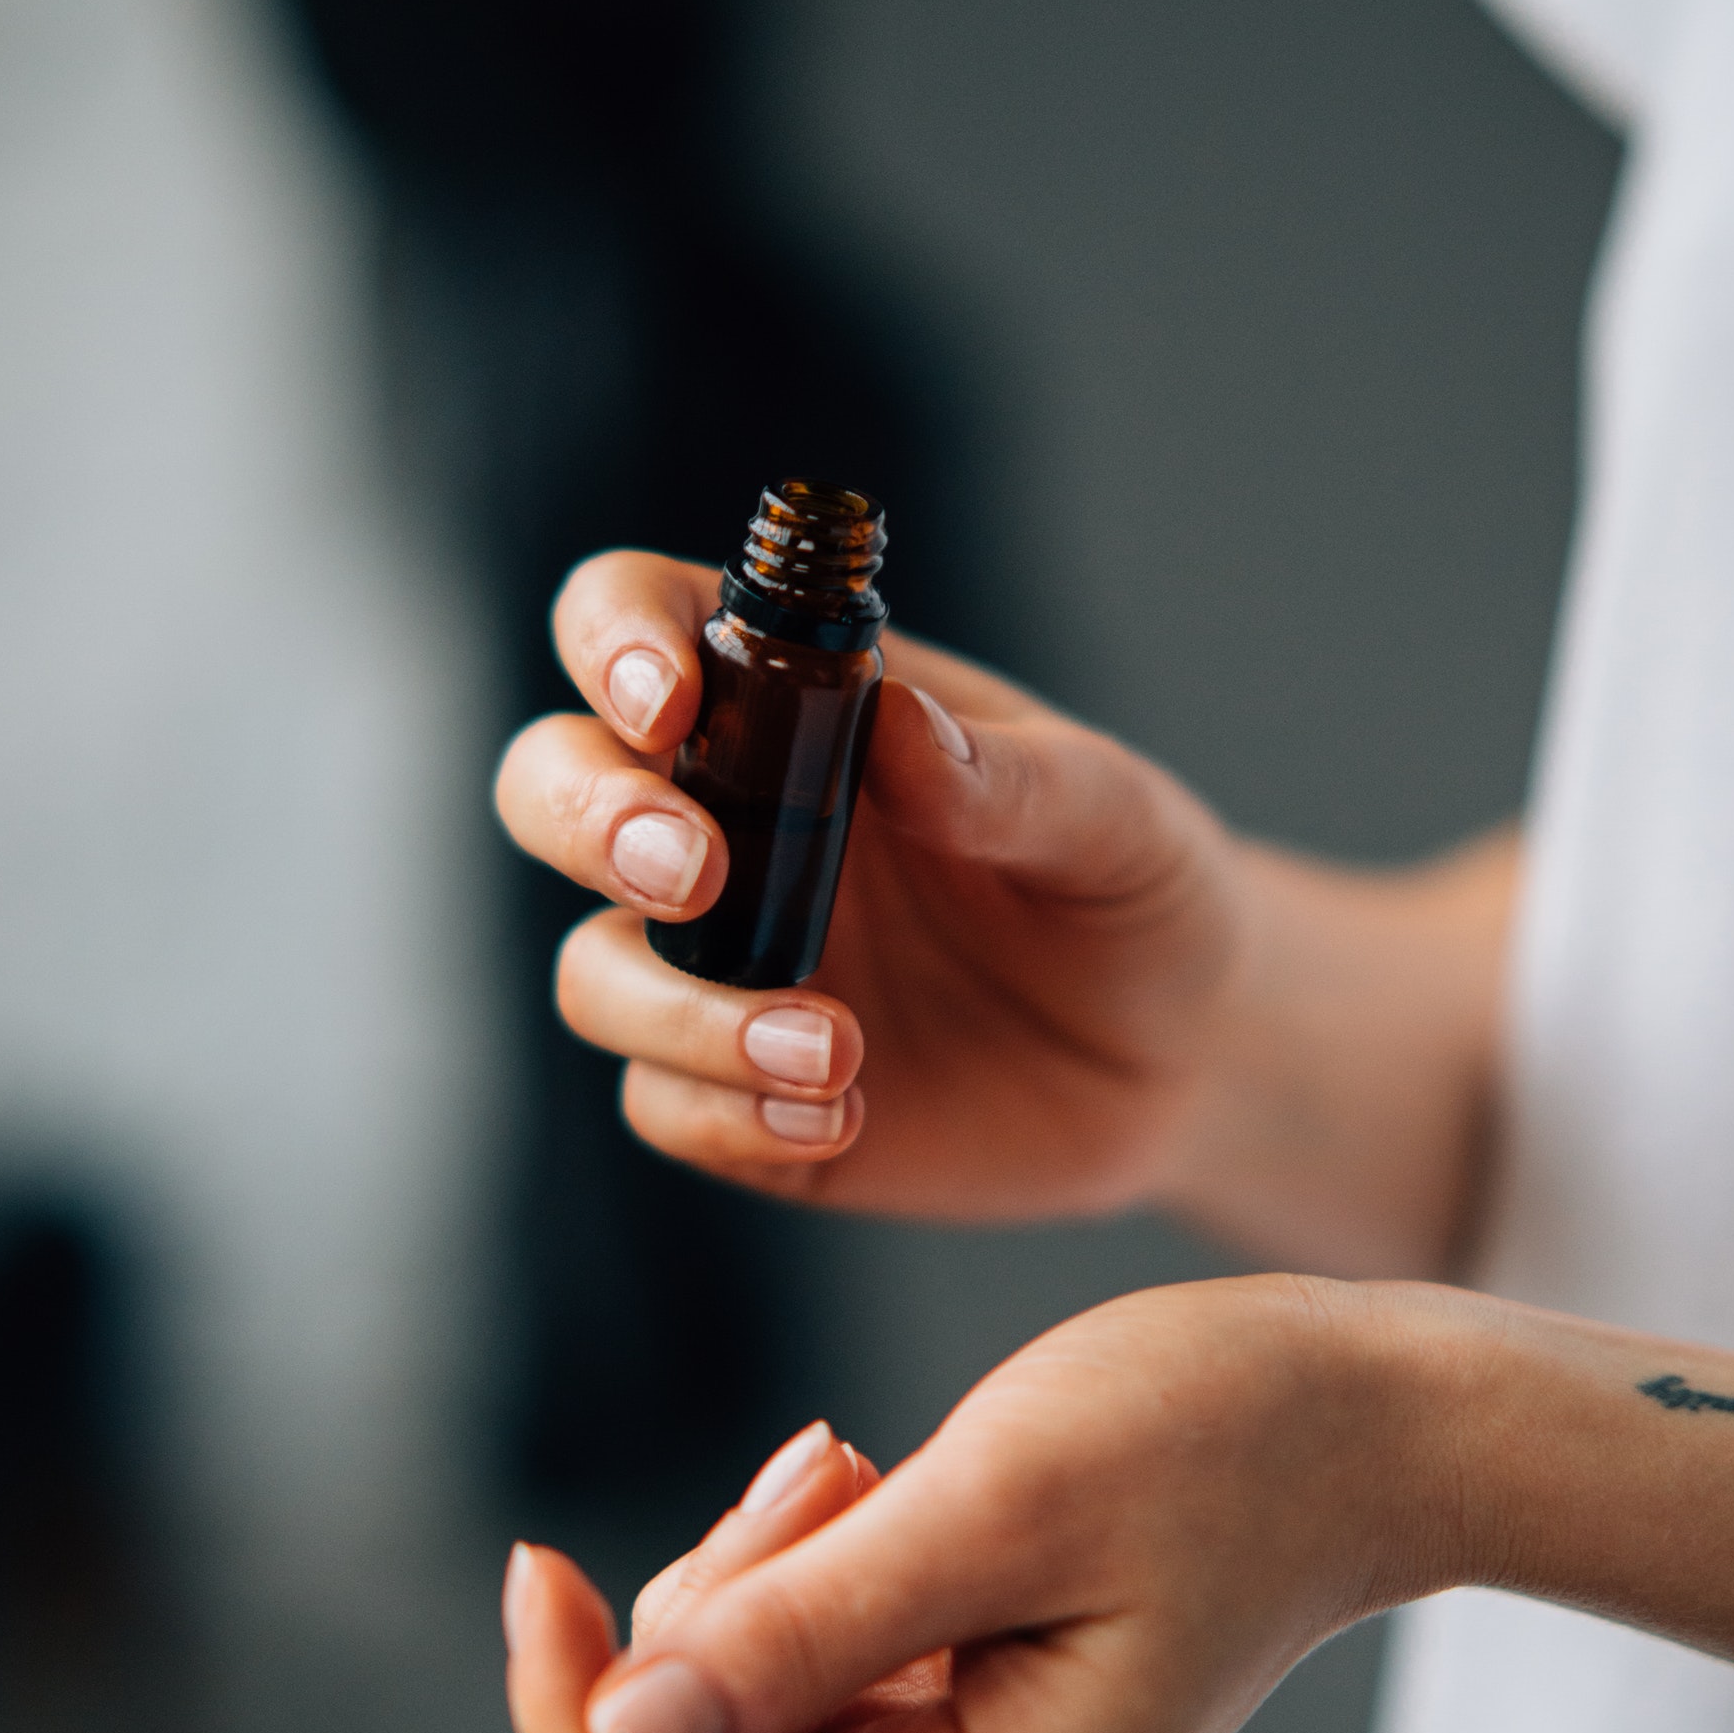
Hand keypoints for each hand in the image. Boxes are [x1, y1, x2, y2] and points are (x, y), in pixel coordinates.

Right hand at [494, 552, 1240, 1219]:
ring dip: (681, 1012)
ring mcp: (724, 962)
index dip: (616, 644)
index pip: (638, 618)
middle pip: (549, 785)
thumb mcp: (1115, 818)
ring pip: (594, 972)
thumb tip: (898, 730)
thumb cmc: (1138, 889)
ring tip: (834, 1049)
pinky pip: (663, 1103)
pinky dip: (728, 1114)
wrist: (1184, 1059)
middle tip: (698, 877)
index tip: (671, 708)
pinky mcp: (739, 1090)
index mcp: (799, 704)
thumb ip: (1012, 778)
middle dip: (589, 822)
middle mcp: (729, 821)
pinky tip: (842, 1114)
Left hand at [502, 1274, 1454, 1732]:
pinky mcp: (951, 1709)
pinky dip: (798, 1562)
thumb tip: (625, 1727)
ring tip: (862, 1458)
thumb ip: (810, 1629)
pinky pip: (794, 1662)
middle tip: (823, 1466)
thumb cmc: (1220, 1441)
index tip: (543, 1566)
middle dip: (699, 1610)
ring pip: (732, 1710)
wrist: (1365, 1417)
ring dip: (755, 1569)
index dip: (571, 1731)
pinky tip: (873, 1473)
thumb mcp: (1001, 1504)